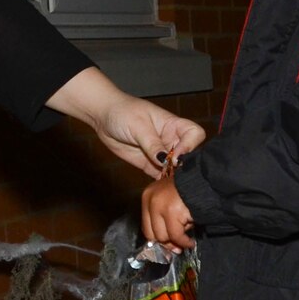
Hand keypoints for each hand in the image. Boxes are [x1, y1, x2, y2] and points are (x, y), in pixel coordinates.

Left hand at [46, 67, 206, 178]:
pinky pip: (161, 177)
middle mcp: (171, 140)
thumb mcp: (138, 126)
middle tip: (170, 172)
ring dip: (173, 177)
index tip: (177, 155)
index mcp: (173, 125)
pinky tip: (158, 187)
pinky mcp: (150, 165)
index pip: (195, 134)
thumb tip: (166, 160)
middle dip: (183, 166)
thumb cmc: (123, 112)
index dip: (191, 145)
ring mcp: (161, 155)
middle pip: (189, 155)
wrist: (103, 117)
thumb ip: (152, 144)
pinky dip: (162, 184)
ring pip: (176, 169)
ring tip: (165, 183)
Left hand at [141, 173, 195, 251]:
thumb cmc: (189, 191)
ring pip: (163, 236)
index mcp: (147, 196)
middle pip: (152, 233)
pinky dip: (184, 242)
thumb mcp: (171, 202)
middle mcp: (150, 200)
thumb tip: (168, 244)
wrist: (204, 180)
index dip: (157, 240)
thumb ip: (165, 220)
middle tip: (178, 248)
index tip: (167, 246)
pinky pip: (176, 235)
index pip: (146, 226)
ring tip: (187, 240)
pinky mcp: (171, 211)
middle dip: (166, 243)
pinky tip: (190, 242)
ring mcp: (159, 205)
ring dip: (177, 241)